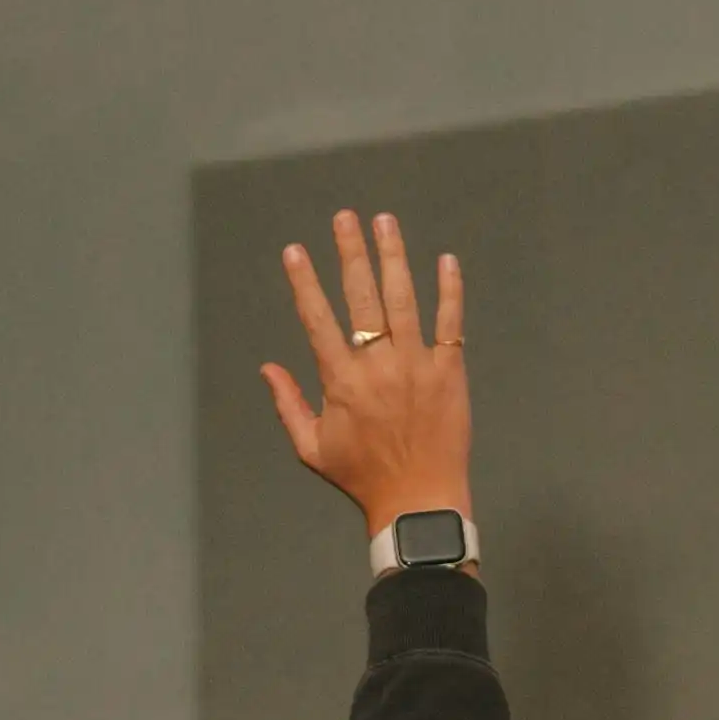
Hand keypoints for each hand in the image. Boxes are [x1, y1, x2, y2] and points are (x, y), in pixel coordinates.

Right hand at [259, 207, 470, 534]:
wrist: (418, 502)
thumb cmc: (362, 478)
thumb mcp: (312, 448)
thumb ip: (288, 404)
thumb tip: (267, 368)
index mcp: (341, 381)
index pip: (317, 320)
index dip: (304, 282)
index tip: (294, 251)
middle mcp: (378, 365)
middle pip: (361, 296)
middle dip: (350, 252)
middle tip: (345, 217)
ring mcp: (416, 365)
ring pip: (404, 299)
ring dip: (393, 256)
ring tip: (385, 222)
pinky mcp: (449, 372)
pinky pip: (451, 323)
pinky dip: (450, 291)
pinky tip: (446, 260)